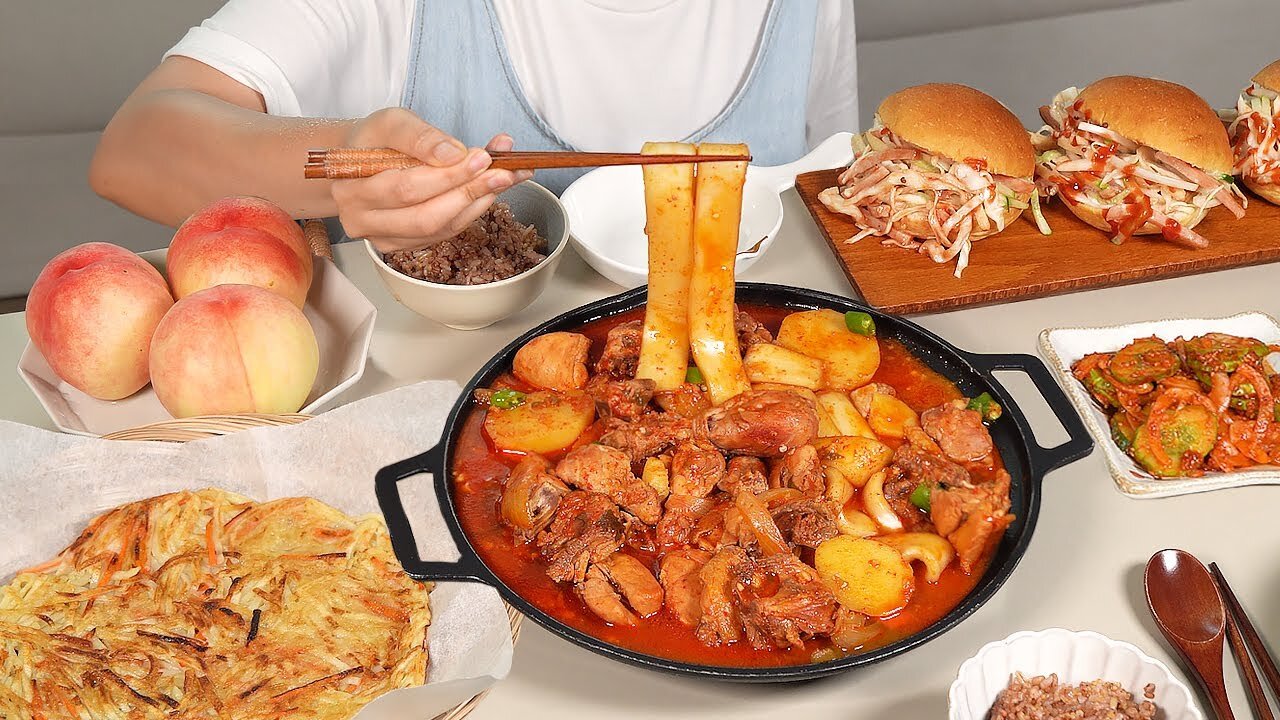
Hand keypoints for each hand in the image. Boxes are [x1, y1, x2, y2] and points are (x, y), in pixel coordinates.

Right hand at [331, 108, 532, 252]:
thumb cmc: (373, 139)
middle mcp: (361, 220)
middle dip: (470, 192)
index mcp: (349, 187)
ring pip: (438, 229)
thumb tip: (454, 154)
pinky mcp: (403, 245)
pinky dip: (470, 211)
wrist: (360, 161)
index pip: (405, 189)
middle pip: (425, 216)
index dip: (447, 176)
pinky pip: (443, 233)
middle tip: (505, 172)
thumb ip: (420, 136)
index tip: (483, 158)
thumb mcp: (391, 122)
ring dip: (477, 202)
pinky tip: (488, 191)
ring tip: (506, 177)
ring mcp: (382, 238)